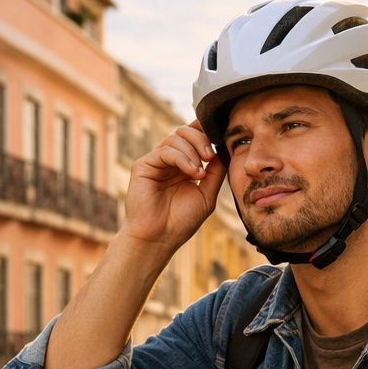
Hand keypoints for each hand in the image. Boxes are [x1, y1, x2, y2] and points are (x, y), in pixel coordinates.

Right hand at [124, 121, 226, 249]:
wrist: (160, 238)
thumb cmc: (181, 221)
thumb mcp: (207, 194)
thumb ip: (216, 172)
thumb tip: (224, 150)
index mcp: (184, 164)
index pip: (194, 137)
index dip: (206, 132)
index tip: (220, 139)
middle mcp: (169, 160)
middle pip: (186, 131)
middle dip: (201, 139)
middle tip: (210, 157)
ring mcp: (156, 162)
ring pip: (176, 137)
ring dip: (193, 151)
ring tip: (199, 173)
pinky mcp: (143, 166)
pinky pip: (165, 151)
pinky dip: (181, 158)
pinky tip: (191, 173)